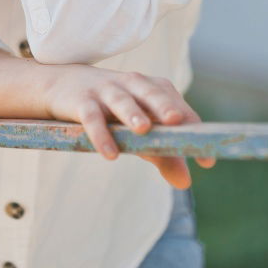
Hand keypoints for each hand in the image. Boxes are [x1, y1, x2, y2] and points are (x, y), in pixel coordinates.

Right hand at [42, 63, 214, 188]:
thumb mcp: (136, 129)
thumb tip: (186, 182)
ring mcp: (105, 90)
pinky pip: (92, 117)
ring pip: (121, 100)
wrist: (61, 85)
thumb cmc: (110, 109)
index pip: (176, 105)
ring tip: (143, 129)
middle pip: (150, 92)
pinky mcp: (82, 101)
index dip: (192, 127)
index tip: (206, 160)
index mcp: (150, 89)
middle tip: (176, 121)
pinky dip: (101, 133)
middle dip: (164, 105)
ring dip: (132, 113)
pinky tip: (110, 154)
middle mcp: (131, 85)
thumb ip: (162, 153)